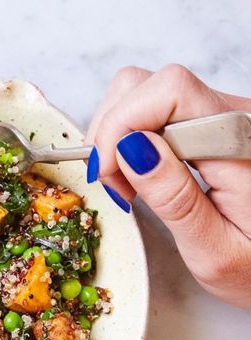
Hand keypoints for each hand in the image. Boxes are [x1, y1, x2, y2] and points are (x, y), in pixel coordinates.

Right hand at [85, 64, 250, 308]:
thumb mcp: (215, 251)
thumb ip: (175, 198)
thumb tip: (130, 147)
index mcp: (240, 143)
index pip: (169, 91)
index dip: (121, 124)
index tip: (107, 173)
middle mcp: (234, 118)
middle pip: (150, 84)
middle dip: (113, 131)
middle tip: (116, 186)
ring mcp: (221, 119)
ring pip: (145, 93)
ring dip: (117, 137)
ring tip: (127, 185)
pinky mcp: (209, 127)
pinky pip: (155, 114)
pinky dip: (128, 141)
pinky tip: (138, 177)